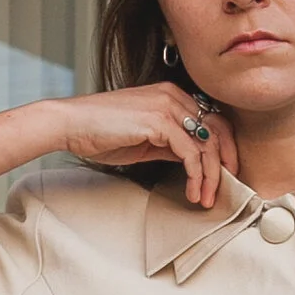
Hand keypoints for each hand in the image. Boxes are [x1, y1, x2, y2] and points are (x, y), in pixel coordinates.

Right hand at [0, 85, 238, 207]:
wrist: (70, 124)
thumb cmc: (100, 133)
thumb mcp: (144, 140)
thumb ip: (171, 144)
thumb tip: (193, 161)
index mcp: (172, 95)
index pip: (213, 121)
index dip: (223, 150)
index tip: (222, 177)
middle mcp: (174, 95)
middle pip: (218, 130)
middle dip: (225, 164)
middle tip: (222, 191)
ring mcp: (168, 106)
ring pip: (208, 143)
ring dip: (210, 176)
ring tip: (204, 199)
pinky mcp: (160, 121)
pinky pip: (191, 152)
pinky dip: (196, 175)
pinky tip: (191, 191)